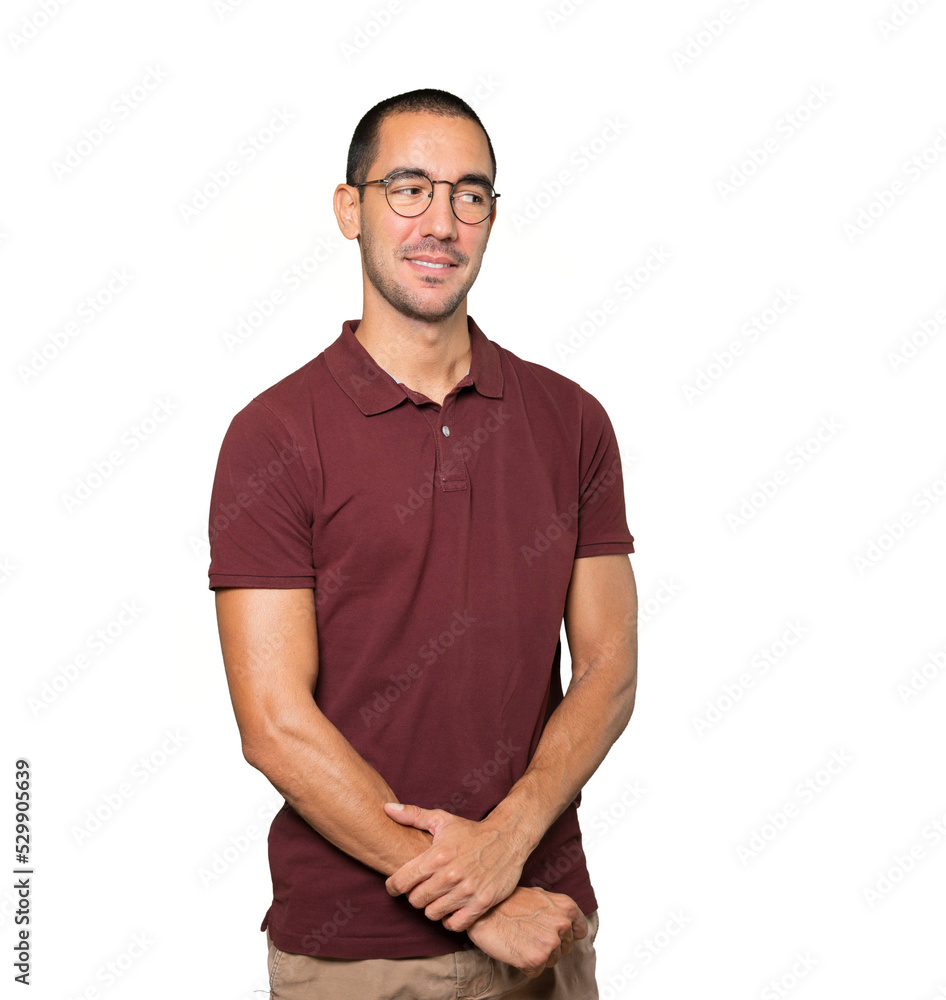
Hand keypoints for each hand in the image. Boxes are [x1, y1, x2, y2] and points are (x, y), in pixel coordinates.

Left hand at [383, 803, 528, 930]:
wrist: (508, 837)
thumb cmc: (471, 831)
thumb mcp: (442, 819)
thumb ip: (413, 815)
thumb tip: (387, 809)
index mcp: (437, 855)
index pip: (401, 882)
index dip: (394, 886)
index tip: (396, 885)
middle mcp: (450, 874)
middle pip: (415, 900)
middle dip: (414, 896)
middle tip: (421, 889)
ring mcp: (467, 890)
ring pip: (432, 914)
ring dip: (432, 907)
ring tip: (437, 897)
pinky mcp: (482, 903)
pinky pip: (455, 924)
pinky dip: (450, 919)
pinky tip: (452, 908)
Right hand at [465, 886, 587, 978]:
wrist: (484, 911)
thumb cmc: (507, 901)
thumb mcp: (538, 895)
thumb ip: (556, 908)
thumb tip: (568, 920)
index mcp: (566, 907)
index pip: (580, 930)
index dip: (567, 933)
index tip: (554, 933)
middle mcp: (562, 924)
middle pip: (565, 947)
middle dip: (550, 944)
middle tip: (530, 934)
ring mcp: (550, 943)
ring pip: (552, 960)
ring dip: (538, 955)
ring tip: (521, 939)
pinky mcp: (536, 959)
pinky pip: (537, 971)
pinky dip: (526, 965)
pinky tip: (516, 949)